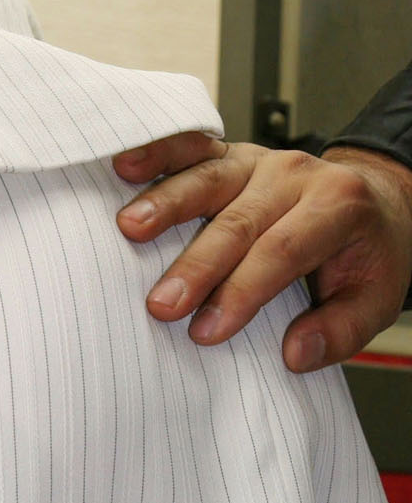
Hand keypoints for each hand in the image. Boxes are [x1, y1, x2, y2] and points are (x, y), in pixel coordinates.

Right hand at [112, 135, 411, 371]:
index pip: (282, 251)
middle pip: (238, 221)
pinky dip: (158, 154)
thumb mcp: (376, 301)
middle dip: (196, 266)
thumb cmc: (363, 254)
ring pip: (209, 178)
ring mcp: (258, 161)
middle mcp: (295, 175)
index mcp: (337, 206)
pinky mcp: (229, 156)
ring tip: (130, 229)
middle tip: (161, 305)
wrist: (369, 200)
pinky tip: (126, 165)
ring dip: (166, 203)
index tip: (206, 331)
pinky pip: (192, 149)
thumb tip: (295, 353)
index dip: (242, 291)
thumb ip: (340, 331)